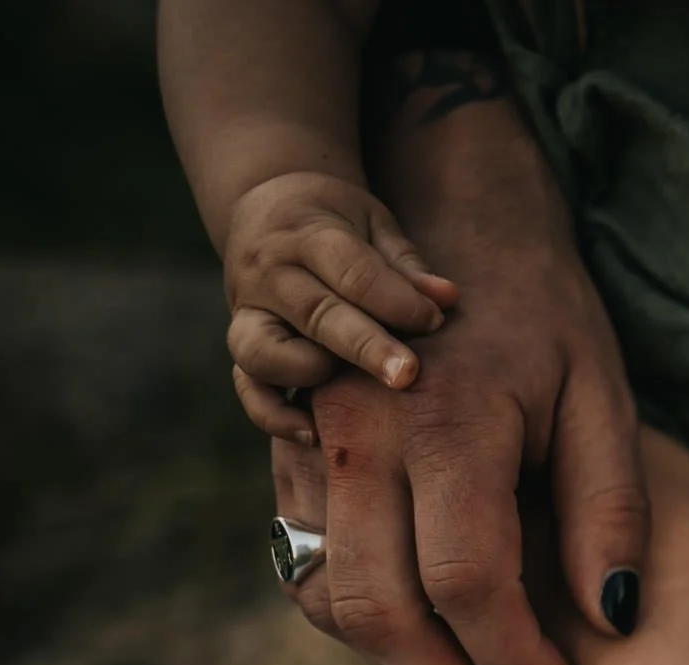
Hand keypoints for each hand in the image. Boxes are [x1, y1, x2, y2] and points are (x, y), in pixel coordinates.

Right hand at [222, 171, 458, 442]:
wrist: (264, 206)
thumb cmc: (337, 222)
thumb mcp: (372, 223)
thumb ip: (405, 265)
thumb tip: (446, 298)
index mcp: (305, 236)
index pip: (350, 272)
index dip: (395, 300)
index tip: (435, 321)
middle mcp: (267, 275)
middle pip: (314, 314)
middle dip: (364, 347)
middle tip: (408, 375)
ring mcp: (247, 313)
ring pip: (260, 352)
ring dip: (307, 375)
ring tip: (354, 393)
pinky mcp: (242, 345)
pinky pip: (248, 389)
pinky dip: (274, 415)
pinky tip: (315, 432)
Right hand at [272, 97, 646, 664]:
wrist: (448, 220)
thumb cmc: (546, 317)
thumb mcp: (601, 400)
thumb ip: (609, 511)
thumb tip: (611, 621)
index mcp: (445, 422)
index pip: (468, 586)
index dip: (517, 658)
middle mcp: (360, 437)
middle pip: (383, 610)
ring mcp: (311, 445)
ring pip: (334, 600)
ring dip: (404, 663)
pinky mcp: (290, 457)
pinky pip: (309, 569)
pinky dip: (365, 621)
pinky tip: (434, 631)